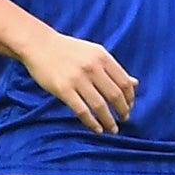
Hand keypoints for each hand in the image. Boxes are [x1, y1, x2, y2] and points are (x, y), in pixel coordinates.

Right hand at [18, 30, 137, 133]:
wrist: (39, 44)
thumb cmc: (68, 50)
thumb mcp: (94, 53)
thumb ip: (113, 69)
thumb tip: (135, 83)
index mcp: (102, 57)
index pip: (124, 82)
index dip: (130, 98)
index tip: (129, 106)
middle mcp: (92, 67)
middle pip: (115, 95)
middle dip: (123, 110)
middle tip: (124, 119)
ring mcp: (77, 79)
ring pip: (100, 105)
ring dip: (109, 120)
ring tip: (113, 129)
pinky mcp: (63, 89)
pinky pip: (82, 110)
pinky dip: (92, 122)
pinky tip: (97, 129)